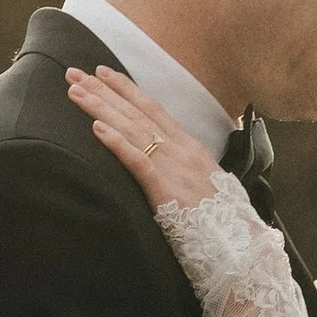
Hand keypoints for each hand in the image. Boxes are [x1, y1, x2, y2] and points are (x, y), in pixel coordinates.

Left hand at [67, 66, 222, 217]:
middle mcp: (181, 151)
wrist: (241, 244)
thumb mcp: (207, 183)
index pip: (153, 109)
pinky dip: (117, 142)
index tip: (103, 73)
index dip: (126, 89)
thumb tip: (170, 165)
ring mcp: (174, 168)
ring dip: (101, 108)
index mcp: (190, 148)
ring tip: (76, 92)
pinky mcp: (166, 189)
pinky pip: (138, 161)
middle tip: (75, 73)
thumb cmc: (224, 220)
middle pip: (136, 113)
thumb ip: (187, 169)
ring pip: (132, 129)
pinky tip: (97, 128)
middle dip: (103, 90)